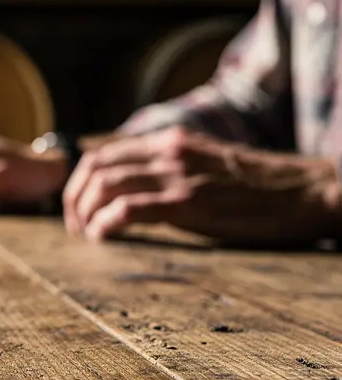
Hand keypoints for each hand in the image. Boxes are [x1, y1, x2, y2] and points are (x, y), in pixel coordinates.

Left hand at [63, 126, 341, 244]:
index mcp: (169, 141)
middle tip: (74, 226)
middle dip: (73, 197)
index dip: (79, 181)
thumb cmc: (257, 187)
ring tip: (85, 235)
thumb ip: (169, 169)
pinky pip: (129, 208)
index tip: (76, 207)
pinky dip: (106, 222)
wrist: (306, 191)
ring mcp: (178, 175)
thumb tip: (132, 193)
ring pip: (105, 184)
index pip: (103, 152)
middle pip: (94, 166)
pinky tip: (103, 238)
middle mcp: (168, 151)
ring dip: (84, 212)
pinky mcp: (190, 201)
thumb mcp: (204, 165)